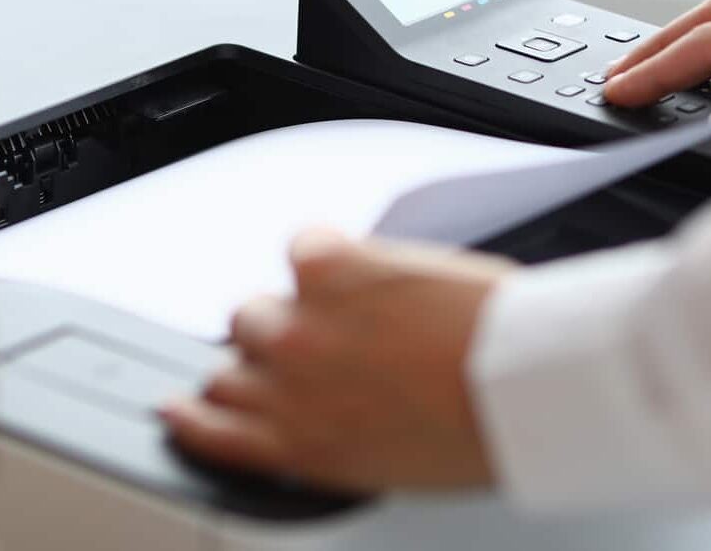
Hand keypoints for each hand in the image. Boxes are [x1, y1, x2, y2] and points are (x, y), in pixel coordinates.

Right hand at [162, 229, 516, 491]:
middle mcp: (287, 390)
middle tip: (313, 347)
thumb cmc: (485, 432)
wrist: (524, 383)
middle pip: (230, 363)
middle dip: (266, 357)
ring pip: (253, 309)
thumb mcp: (397, 465)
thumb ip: (342, 439)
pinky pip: (303, 245)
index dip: (195, 413)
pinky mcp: (327, 268)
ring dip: (291, 306)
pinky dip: (331, 250)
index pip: (211, 433)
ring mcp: (300, 326)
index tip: (186, 405)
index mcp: (302, 449)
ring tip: (345, 304)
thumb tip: (342, 417)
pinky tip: (371, 263)